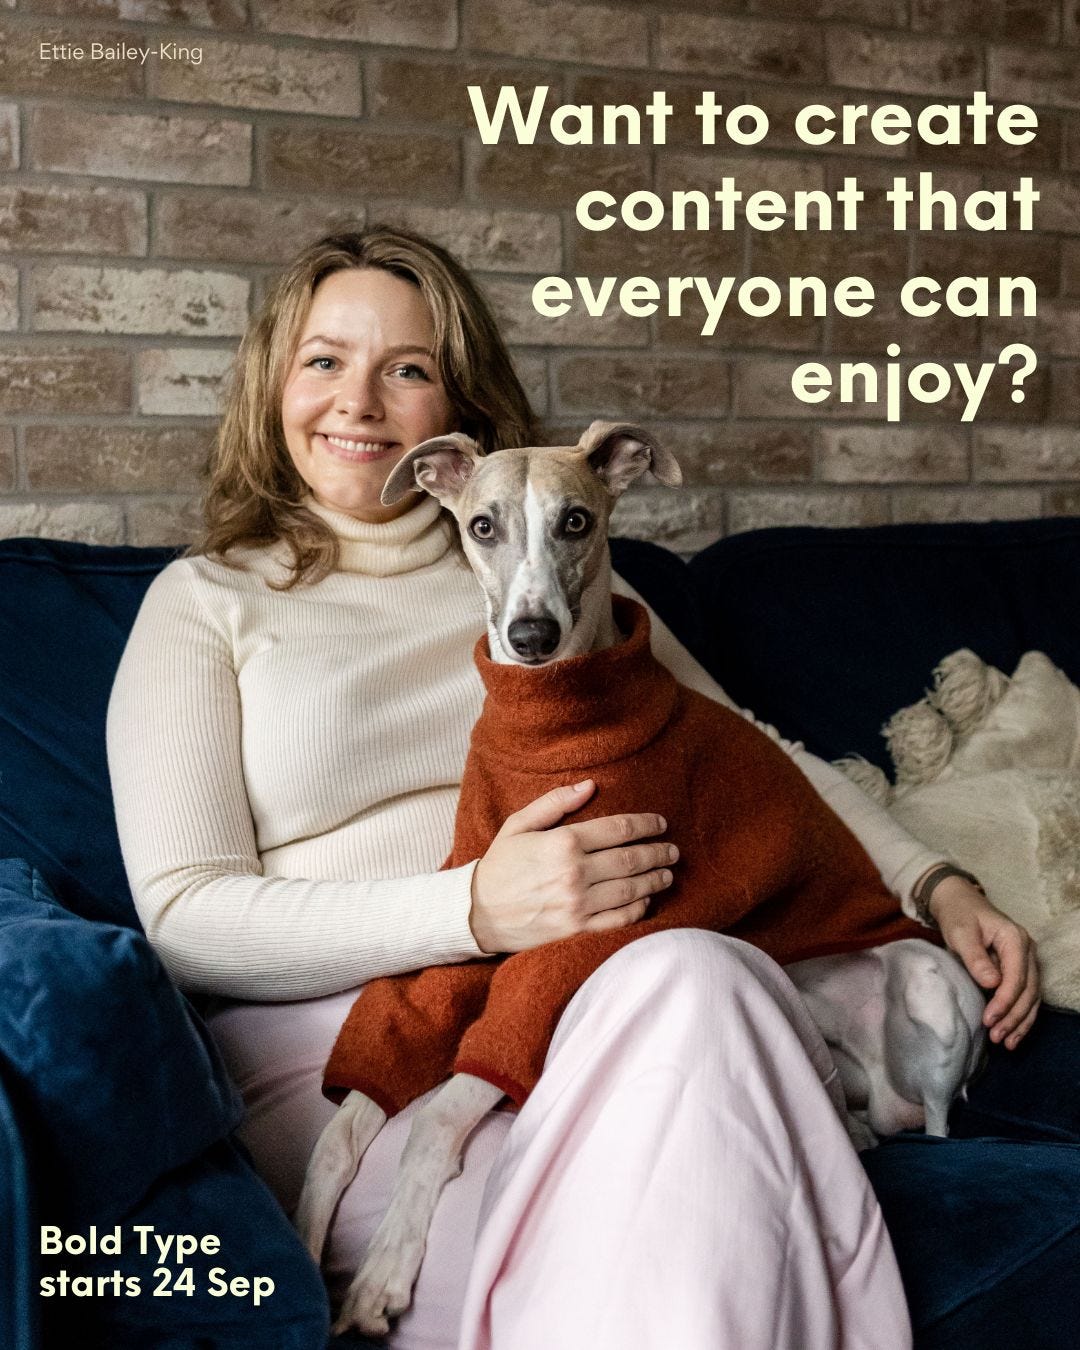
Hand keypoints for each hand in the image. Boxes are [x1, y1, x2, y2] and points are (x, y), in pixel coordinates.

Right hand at [469, 779, 676, 954]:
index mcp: (563, 842)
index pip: (618, 830)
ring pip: (631, 890)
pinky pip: (619, 919)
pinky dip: (638, 909)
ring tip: (667, 874)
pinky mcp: (577, 930)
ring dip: (655, 880)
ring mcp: (578, 904)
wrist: (477, 913)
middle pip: (631, 860)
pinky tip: (646, 900)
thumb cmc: (499, 865)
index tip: (661, 824)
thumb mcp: (518, 825)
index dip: (646, 825)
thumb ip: (555, 803)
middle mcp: (574, 873)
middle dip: (658, 853)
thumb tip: (590, 786)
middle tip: (673, 851)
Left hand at [925, 872, 1040, 1049]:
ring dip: (1021, 1021)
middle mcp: (1027, 950)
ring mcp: (1026, 960)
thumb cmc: (958, 916)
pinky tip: (1012, 1033)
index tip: (989, 1020)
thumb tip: (992, 984)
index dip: (1005, 1001)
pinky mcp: (1019, 969)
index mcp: (1015, 939)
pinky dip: (1020, 1015)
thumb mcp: (961, 933)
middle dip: (1014, 1016)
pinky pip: (1026, 996)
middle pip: (1029, 990)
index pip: (1017, 976)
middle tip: (997, 1037)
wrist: (958, 902)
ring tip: (1007, 1043)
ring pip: (1032, 997)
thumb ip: (976, 958)